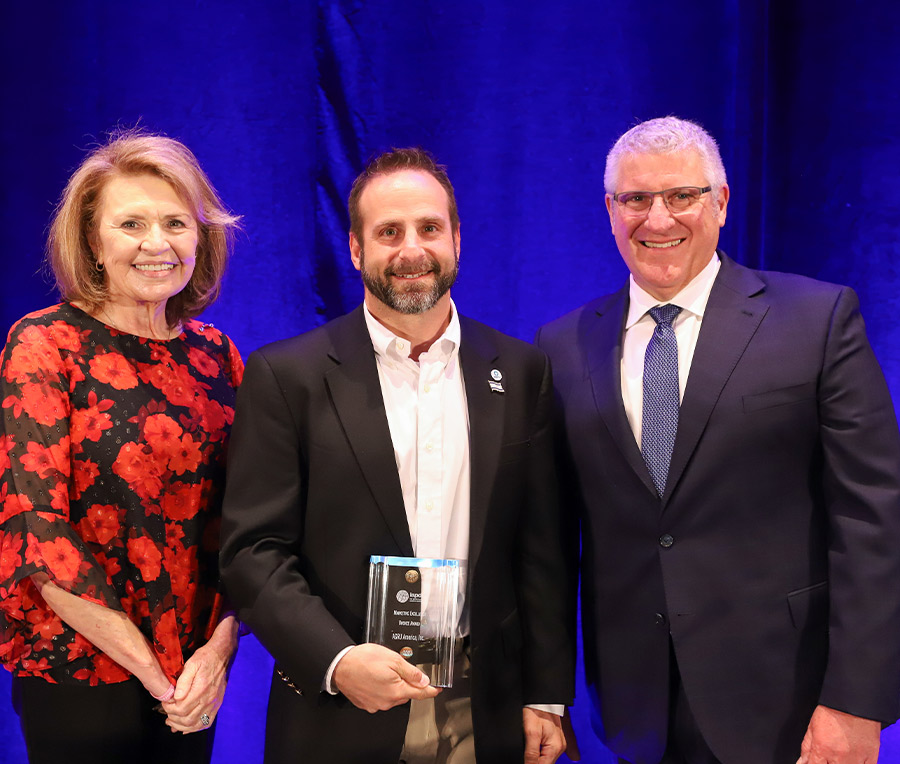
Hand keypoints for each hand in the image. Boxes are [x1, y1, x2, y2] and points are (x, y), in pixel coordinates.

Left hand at [162, 617, 237, 732]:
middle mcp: (209, 700)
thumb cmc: (204, 658)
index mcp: (201, 690)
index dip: (169, 709)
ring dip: (181, 726)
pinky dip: (195, 728)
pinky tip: (186, 727)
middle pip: (187, 719)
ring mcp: (214, 704)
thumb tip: (176, 698)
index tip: (164, 703)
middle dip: (173, 718)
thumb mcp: (191, 664)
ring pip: (196, 724)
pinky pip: (206, 723)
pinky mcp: (217, 705)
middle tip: (166, 712)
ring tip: (172, 722)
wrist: (222, 655)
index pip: (181, 709)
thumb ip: (183, 681)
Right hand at [332, 643, 439, 712]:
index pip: (420, 693)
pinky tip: (374, 679)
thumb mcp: (392, 659)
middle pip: (406, 694)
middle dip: (407, 683)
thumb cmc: (363, 660)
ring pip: (393, 697)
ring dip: (393, 687)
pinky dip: (381, 690)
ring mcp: (376, 705)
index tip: (437, 689)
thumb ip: (410, 672)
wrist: (339, 665)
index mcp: (397, 691)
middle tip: (398, 668)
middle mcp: (387, 702)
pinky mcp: (366, 705)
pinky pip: (380, 699)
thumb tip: (424, 680)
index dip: (431, 691)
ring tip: (382, 671)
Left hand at [523, 707, 565, 763]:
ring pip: (545, 759)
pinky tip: (533, 751)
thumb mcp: (531, 732)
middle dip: (533, 762)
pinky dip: (539, 754)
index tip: (525, 759)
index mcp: (555, 748)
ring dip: (536, 758)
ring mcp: (558, 744)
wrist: (542, 697)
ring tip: (529, 748)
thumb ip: (531, 754)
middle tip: (527, 748)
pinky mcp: (555, 740)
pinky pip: (547, 753)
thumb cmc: (537, 710)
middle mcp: (560, 748)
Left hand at [797, 705, 879, 763]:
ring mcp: (856, 758)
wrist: (853, 700)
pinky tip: (853, 759)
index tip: (814, 762)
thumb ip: (807, 747)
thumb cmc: (832, 710)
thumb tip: (802, 762)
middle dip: (828, 763)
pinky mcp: (871, 756)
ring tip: (841, 756)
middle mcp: (839, 756)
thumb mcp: (812, 726)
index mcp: (822, 748)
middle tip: (829, 757)